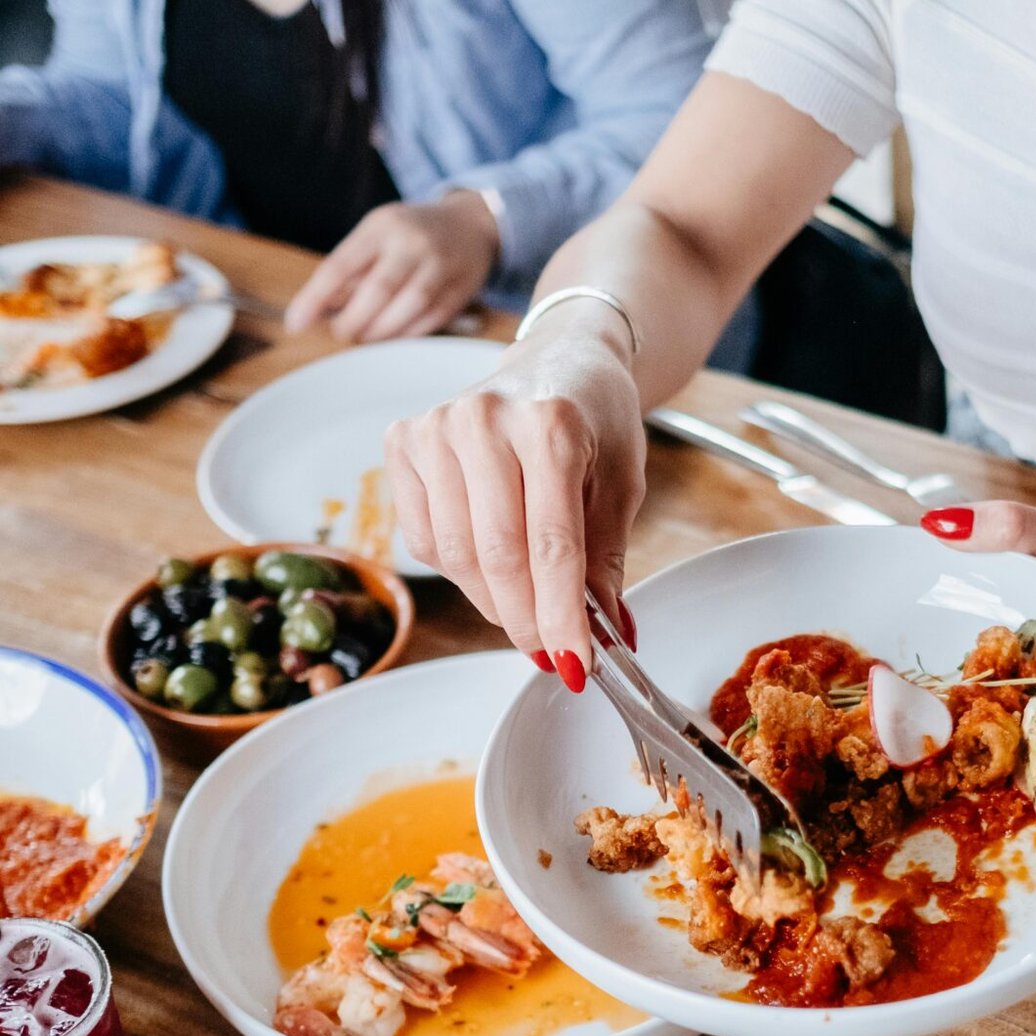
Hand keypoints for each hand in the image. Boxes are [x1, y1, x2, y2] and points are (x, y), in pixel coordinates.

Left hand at [285, 192, 498, 343]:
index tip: (296, 323)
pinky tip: (394, 336)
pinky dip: (407, 334)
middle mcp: (413, 242)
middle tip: (341, 333)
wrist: (470, 225)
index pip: (341, 265)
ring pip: (408, 307)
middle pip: (377, 290)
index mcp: (382, 225)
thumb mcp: (377, 234)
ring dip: (381, 331)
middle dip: (353, 321)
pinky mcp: (460, 290)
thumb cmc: (410, 234)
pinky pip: (430, 320)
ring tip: (366, 336)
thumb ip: (351, 269)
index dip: (316, 298)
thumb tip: (316, 309)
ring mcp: (440, 266)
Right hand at [383, 314, 645, 689]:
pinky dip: (458, 569)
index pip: (552, 547)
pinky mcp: (403, 440)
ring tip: (526, 602)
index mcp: (551, 423)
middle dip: (526, 621)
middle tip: (550, 653)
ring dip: (493, 601)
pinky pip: (424, 540)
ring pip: (456, 556)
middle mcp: (484, 419)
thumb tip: (607, 636)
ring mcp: (435, 427)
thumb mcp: (620, 485)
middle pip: (497, 558)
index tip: (574, 665)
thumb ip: (606, 561)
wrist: (559, 358)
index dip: (561, 618)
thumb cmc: (594, 419)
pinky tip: (489, 556)